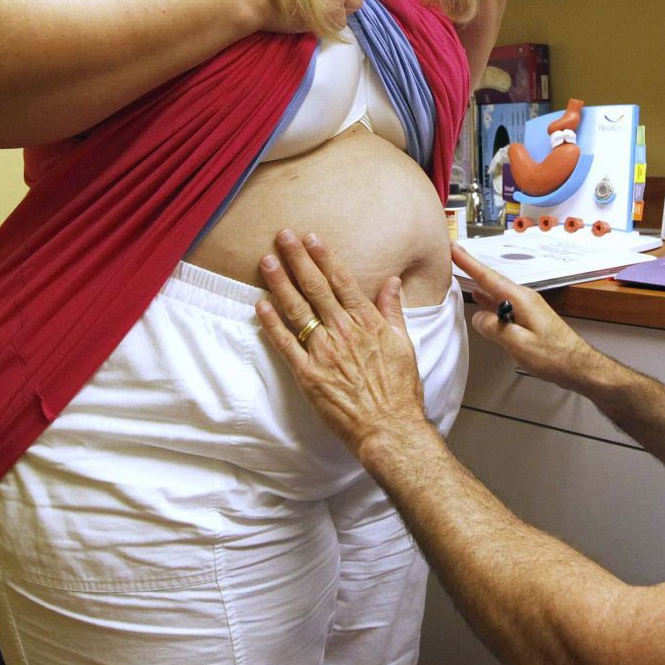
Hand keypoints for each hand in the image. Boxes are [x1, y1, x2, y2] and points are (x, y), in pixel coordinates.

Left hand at [255, 230, 433, 462]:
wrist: (389, 428)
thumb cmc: (400, 390)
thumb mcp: (404, 345)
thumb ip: (393, 312)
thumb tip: (391, 283)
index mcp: (367, 323)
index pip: (342, 282)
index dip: (324, 257)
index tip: (311, 238)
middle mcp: (344, 332)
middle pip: (316, 288)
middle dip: (297, 260)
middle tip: (283, 236)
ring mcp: (324, 353)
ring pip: (297, 311)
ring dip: (280, 283)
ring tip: (267, 261)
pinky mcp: (308, 375)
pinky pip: (285, 344)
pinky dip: (271, 323)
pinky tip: (260, 304)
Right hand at [452, 244, 612, 397]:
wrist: (578, 365)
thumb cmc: (554, 356)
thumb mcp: (518, 343)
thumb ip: (494, 328)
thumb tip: (478, 317)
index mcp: (520, 299)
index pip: (488, 277)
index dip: (468, 262)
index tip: (452, 248)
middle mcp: (524, 298)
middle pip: (491, 280)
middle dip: (471, 268)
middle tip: (452, 256)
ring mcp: (527, 307)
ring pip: (497, 293)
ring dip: (478, 284)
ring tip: (462, 275)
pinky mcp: (529, 318)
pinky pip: (504, 304)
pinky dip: (489, 300)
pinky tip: (482, 300)